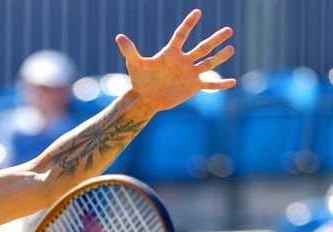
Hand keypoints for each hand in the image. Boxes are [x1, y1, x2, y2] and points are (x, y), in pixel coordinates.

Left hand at [116, 9, 235, 112]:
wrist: (146, 98)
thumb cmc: (140, 80)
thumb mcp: (135, 64)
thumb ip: (129, 50)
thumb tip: (118, 36)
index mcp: (171, 53)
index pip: (181, 35)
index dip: (188, 24)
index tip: (197, 12)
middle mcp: (183, 61)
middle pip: (202, 47)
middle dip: (215, 39)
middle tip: (229, 30)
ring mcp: (190, 73)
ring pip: (208, 63)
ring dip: (220, 57)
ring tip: (231, 48)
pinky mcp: (193, 86)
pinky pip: (209, 85)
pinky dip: (220, 84)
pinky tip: (232, 82)